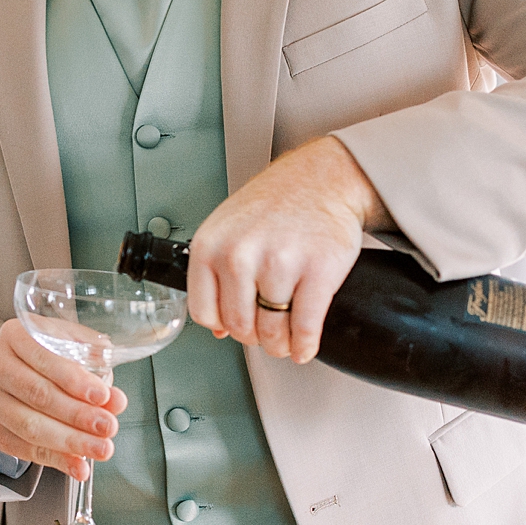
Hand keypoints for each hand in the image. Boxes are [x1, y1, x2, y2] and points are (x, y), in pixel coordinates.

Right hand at [0, 318, 128, 479]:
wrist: (24, 368)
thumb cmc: (54, 354)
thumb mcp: (77, 346)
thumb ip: (97, 368)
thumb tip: (115, 400)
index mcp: (16, 335)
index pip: (45, 358)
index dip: (75, 380)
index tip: (103, 396)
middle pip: (38, 394)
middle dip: (78, 415)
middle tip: (108, 427)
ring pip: (30, 426)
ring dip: (71, 442)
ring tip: (100, 449)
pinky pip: (25, 450)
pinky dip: (56, 461)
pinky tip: (79, 465)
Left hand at [186, 136, 393, 363]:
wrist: (321, 179)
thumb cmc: (273, 204)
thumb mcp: (226, 229)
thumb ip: (214, 274)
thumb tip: (216, 327)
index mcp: (209, 246)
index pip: (204, 312)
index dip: (223, 326)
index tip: (235, 327)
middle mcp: (239, 255)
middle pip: (239, 326)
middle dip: (254, 338)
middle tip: (265, 334)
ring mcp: (278, 263)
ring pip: (272, 332)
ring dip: (280, 345)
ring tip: (285, 339)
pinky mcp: (317, 271)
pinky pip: (304, 328)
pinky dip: (305, 345)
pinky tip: (304, 345)